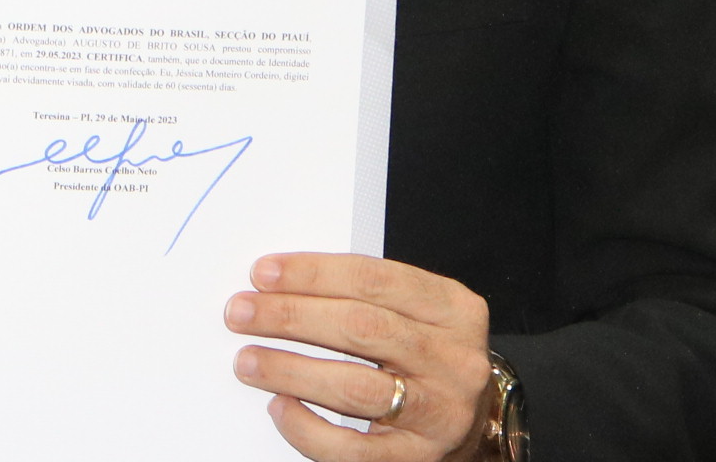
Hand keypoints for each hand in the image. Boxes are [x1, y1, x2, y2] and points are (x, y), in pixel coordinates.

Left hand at [228, 253, 495, 459]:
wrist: (472, 423)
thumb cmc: (428, 358)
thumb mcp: (416, 314)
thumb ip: (364, 296)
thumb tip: (280, 287)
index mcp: (454, 310)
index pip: (374, 279)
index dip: (313, 273)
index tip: (264, 273)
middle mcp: (454, 361)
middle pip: (362, 328)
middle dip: (292, 316)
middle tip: (243, 312)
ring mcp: (439, 413)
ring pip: (355, 387)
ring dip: (291, 369)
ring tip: (248, 360)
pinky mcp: (417, 458)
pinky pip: (352, 449)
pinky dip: (308, 427)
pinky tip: (279, 407)